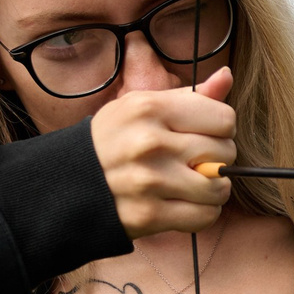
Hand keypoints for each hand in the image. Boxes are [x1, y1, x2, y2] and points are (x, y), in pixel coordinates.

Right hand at [92, 66, 236, 238]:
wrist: (66, 182)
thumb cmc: (112, 139)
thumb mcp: (141, 106)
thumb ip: (189, 95)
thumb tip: (227, 76)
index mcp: (150, 108)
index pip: (225, 119)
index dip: (220, 128)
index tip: (203, 134)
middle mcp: (150, 143)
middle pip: (225, 153)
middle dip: (217, 158)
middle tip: (195, 161)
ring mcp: (150, 181)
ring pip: (219, 188)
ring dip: (213, 189)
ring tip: (193, 183)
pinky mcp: (149, 215)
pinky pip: (205, 216)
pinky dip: (202, 212)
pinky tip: (185, 203)